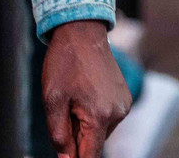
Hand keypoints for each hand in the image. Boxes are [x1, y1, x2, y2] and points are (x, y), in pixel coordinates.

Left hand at [42, 20, 130, 157]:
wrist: (83, 33)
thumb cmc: (65, 64)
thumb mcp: (53, 101)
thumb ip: (59, 135)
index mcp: (99, 116)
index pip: (89, 156)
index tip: (67, 155)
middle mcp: (118, 112)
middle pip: (93, 143)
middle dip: (77, 137)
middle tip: (63, 113)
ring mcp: (124, 104)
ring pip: (100, 130)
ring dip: (85, 125)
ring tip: (74, 99)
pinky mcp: (125, 96)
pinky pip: (107, 117)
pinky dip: (95, 114)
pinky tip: (85, 95)